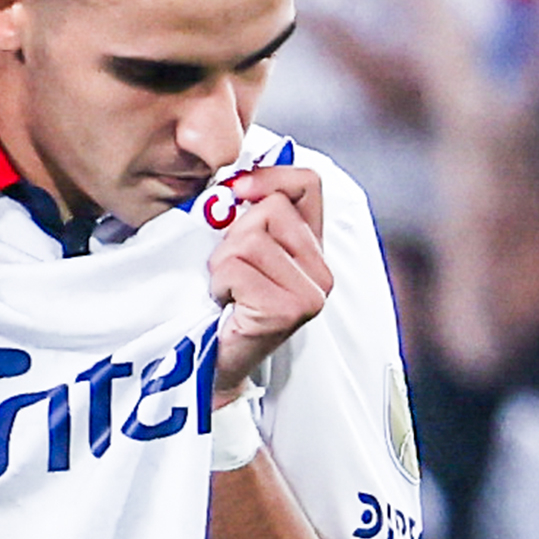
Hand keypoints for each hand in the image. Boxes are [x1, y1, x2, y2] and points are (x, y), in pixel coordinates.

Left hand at [208, 167, 333, 407]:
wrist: (216, 362)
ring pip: (250, 237)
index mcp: (313, 247)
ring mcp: (311, 292)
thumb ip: (247, 210)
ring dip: (222, 262)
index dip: (269, 176)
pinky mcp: (290, 309)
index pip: (307, 183)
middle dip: (233, 234)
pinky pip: (237, 266)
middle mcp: (322, 269)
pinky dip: (219, 282)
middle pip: (269, 209)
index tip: (236, 191)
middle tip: (230, 271)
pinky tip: (227, 304)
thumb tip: (235, 177)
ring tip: (228, 289)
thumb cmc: (224, 301)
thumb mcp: (238, 246)